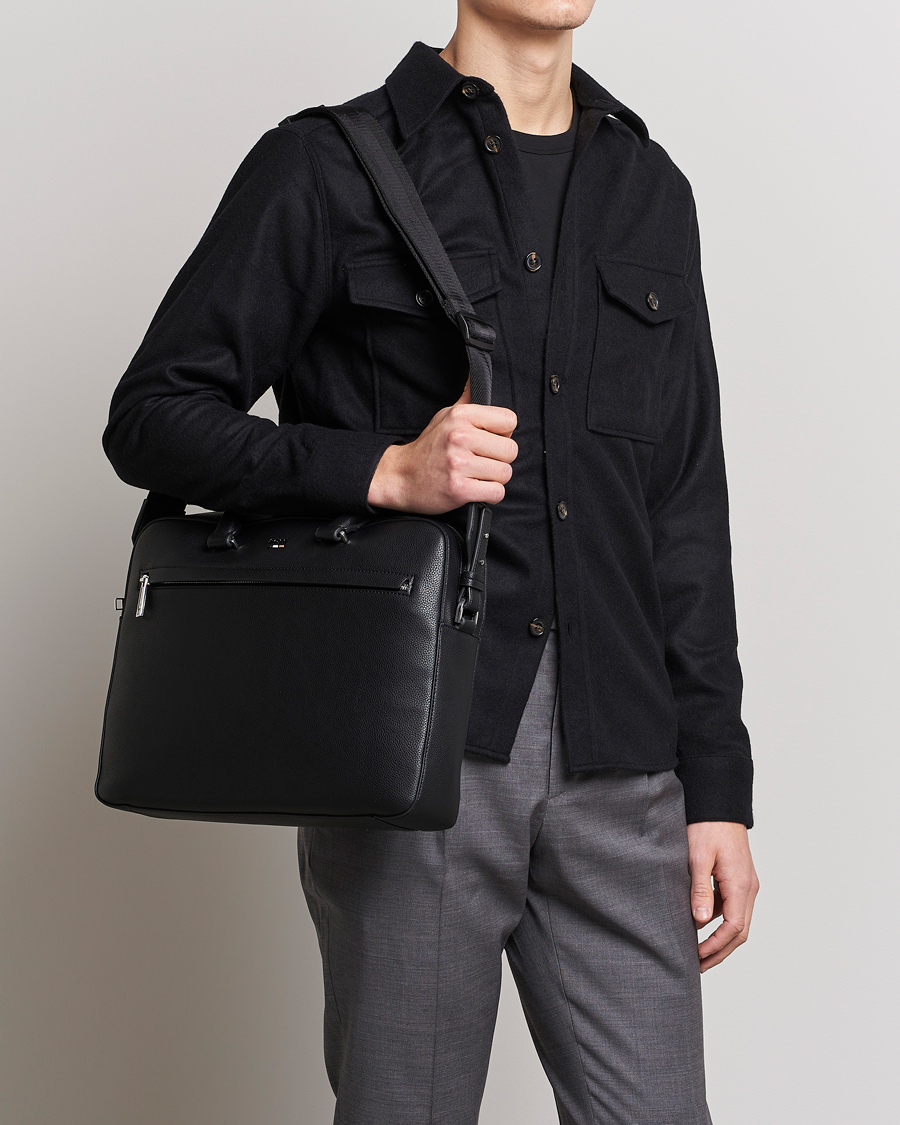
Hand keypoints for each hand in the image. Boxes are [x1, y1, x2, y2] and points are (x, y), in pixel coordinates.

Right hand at [367, 374, 517, 512]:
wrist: (401, 476)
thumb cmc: (428, 447)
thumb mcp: (446, 415)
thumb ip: (467, 398)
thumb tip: (476, 372)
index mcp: (461, 415)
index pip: (509, 420)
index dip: (503, 434)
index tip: (488, 441)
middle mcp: (460, 437)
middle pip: (511, 450)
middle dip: (500, 459)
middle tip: (481, 461)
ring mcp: (458, 464)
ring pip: (505, 473)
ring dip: (494, 479)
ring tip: (475, 475)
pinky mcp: (459, 489)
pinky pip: (496, 493)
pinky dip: (488, 494)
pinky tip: (473, 488)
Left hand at [686, 821, 759, 970]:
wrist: (719, 804)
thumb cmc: (707, 827)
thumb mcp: (698, 858)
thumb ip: (699, 890)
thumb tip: (700, 922)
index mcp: (741, 885)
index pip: (734, 928)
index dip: (715, 947)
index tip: (696, 957)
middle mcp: (749, 888)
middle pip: (740, 931)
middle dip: (720, 951)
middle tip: (698, 966)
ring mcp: (745, 883)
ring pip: (737, 921)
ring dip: (720, 939)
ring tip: (697, 951)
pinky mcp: (738, 878)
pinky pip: (732, 907)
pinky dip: (719, 921)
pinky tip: (699, 924)